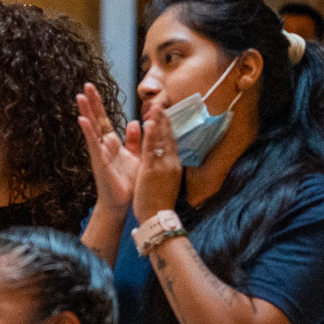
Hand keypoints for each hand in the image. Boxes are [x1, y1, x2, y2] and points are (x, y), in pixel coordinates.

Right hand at [77, 85, 139, 218]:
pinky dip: (88, 132)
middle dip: (91, 102)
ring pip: (92, 129)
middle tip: (85, 85)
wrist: (121, 203)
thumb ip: (134, 139)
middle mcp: (103, 145)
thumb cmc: (127, 182)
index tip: (93, 88)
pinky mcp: (98, 161)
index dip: (99, 104)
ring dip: (86, 112)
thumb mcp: (135, 156)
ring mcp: (99, 153)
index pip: (104, 119)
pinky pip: (93, 144)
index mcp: (112, 143)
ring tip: (79, 97)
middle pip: (96, 120)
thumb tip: (134, 121)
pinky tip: (82, 120)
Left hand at [131, 97, 184, 220]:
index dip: (168, 129)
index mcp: (174, 166)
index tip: (165, 116)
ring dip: (159, 122)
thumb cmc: (159, 203)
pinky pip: (151, 149)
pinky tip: (149, 123)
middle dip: (165, 121)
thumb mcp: (166, 182)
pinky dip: (151, 135)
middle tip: (161, 105)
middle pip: (169, 138)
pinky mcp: (152, 170)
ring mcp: (162, 166)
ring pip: (161, 140)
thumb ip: (165, 168)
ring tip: (156, 107)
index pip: (172, 143)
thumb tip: (166, 160)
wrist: (158, 218)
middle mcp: (171, 163)